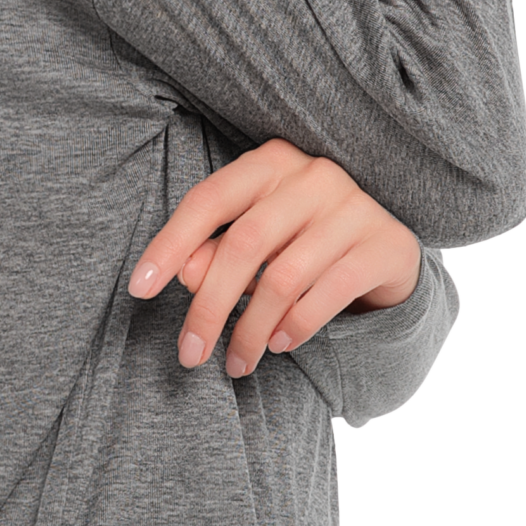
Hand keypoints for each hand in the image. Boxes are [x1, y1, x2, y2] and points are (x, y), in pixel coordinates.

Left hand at [128, 139, 422, 378]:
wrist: (387, 251)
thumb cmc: (303, 242)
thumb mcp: (257, 243)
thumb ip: (217, 253)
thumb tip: (183, 275)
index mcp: (270, 163)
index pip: (208, 200)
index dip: (169, 245)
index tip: (139, 290)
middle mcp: (313, 176)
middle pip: (244, 244)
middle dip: (209, 307)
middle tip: (189, 354)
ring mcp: (353, 208)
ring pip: (283, 277)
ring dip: (250, 329)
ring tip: (237, 362)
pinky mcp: (384, 245)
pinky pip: (327, 294)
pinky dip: (294, 327)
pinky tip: (278, 345)